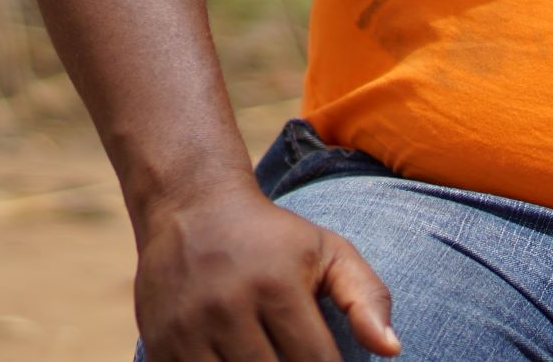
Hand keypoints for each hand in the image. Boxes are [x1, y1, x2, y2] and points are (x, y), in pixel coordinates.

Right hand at [134, 185, 400, 360]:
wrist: (190, 207)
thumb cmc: (273, 237)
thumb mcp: (328, 251)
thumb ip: (366, 297)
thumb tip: (392, 350)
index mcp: (278, 286)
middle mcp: (229, 308)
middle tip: (298, 358)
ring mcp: (188, 329)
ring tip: (271, 358)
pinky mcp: (159, 344)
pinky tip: (239, 361)